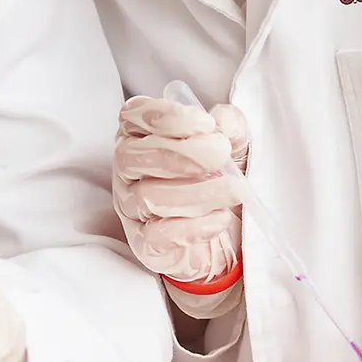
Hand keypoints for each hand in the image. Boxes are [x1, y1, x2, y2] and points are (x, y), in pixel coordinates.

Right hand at [113, 88, 249, 315]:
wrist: (230, 233)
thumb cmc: (220, 178)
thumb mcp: (233, 144)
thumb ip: (230, 126)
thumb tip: (223, 121)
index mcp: (141, 136)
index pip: (132, 117)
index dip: (166, 117)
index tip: (205, 123)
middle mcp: (128, 171)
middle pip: (130, 156)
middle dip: (180, 153)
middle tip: (220, 155)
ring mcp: (132, 209)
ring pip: (147, 197)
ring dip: (197, 192)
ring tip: (234, 190)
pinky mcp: (145, 244)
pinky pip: (158, 235)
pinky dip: (193, 226)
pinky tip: (220, 218)